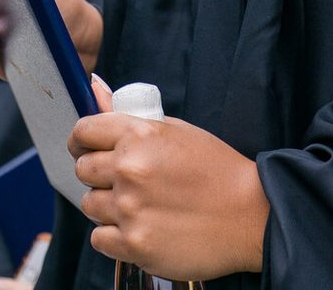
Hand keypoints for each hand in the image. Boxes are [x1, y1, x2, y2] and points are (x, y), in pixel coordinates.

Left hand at [71, 78, 268, 279]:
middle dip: (98, 175)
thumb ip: (130, 116)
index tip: (85, 149)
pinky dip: (116, 237)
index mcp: (140, 135)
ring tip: (140, 206)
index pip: (84, 131)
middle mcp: (130, 170)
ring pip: (89, 206)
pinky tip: (143, 227)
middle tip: (124, 181)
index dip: (81, 140)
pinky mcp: (135, 244)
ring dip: (108, 207)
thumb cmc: (217, 170)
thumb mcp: (177, 131)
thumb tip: (95, 89)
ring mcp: (130, 209)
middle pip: (82, 170)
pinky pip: (99, 239)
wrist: (251, 215)